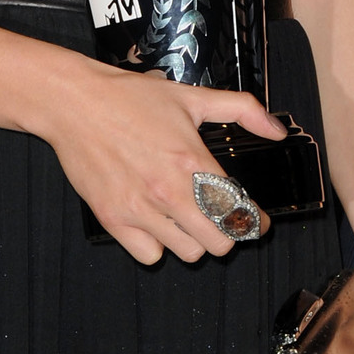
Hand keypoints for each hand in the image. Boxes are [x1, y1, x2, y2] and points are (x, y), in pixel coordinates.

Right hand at [39, 55, 282, 266]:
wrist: (76, 104)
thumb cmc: (131, 98)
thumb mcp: (193, 97)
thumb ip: (242, 110)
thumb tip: (277, 130)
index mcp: (192, 160)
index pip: (238, 211)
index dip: (254, 221)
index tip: (256, 221)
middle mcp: (169, 191)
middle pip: (218, 243)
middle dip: (227, 232)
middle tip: (221, 219)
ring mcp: (139, 209)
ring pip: (188, 253)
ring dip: (194, 239)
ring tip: (188, 219)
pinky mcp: (113, 220)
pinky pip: (149, 255)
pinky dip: (158, 245)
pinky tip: (158, 223)